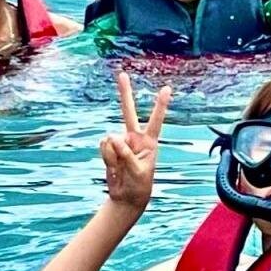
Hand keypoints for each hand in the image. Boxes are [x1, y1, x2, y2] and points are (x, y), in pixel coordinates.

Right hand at [100, 72, 170, 210]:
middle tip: (121, 74)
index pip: (156, 120)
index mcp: (149, 142)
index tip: (167, 88)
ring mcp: (120, 142)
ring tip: (121, 168)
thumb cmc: (139, 184)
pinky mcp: (108, 148)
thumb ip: (127, 154)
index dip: (160, 105)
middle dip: (125, 93)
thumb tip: (112, 137)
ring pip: (111, 139)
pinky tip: (113, 166)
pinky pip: (103, 147)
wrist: (126, 197)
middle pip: (128, 112)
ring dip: (113, 155)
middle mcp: (134, 137)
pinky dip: (106, 157)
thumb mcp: (138, 172)